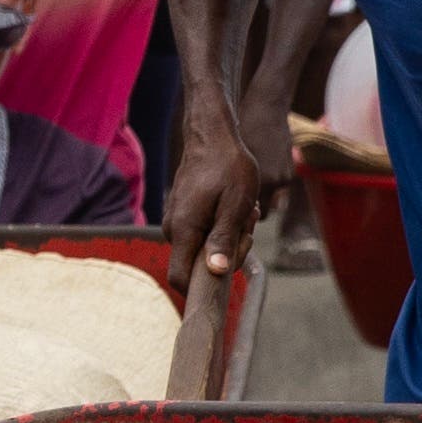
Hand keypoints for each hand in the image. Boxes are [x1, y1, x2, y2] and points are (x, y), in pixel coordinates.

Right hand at [163, 109, 262, 299]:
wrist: (212, 135)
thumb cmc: (228, 166)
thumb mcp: (235, 204)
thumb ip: (224, 239)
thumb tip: (216, 271)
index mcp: (184, 230)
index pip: (181, 278)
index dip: (204, 287)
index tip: (231, 268)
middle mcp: (174, 230)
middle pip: (199, 265)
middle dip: (229, 252)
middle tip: (247, 223)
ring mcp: (177, 222)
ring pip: (205, 248)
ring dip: (229, 236)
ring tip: (243, 209)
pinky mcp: (183, 215)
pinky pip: (203, 234)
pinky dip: (222, 226)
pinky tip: (233, 206)